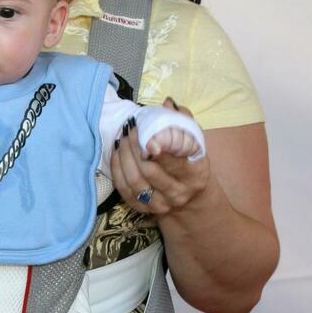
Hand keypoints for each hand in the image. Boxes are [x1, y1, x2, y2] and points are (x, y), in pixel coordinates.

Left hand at [111, 99, 209, 215]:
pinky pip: (124, 189)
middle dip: (135, 148)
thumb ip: (184, 122)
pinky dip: (117, 169)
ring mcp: (160, 204)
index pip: (174, 164)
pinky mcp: (143, 209)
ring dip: (124, 157)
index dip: (159, 151)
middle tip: (129, 130)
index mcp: (194, 175)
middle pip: (150, 172)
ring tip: (121, 139)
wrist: (190, 198)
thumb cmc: (190, 163)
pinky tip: (116, 153)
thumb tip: (168, 103)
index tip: (147, 137)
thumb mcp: (195, 143)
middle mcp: (178, 193)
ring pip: (134, 182)